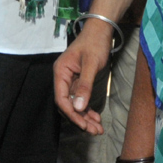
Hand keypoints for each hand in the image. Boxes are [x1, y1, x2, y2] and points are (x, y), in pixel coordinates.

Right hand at [53, 19, 111, 133]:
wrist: (101, 31)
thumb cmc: (95, 43)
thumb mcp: (92, 64)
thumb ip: (85, 86)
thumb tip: (78, 108)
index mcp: (61, 72)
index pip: (61, 98)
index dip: (71, 114)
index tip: (84, 125)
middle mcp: (63, 78)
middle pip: (68, 104)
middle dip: (80, 119)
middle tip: (94, 131)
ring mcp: (70, 80)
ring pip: (75, 104)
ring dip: (85, 117)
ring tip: (98, 129)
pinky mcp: (78, 82)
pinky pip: (80, 99)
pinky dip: (88, 109)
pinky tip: (96, 118)